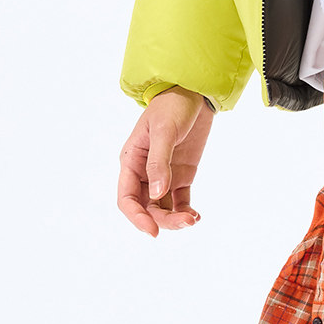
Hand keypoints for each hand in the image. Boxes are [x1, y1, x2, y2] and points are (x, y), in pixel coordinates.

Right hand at [117, 86, 212, 236]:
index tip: (152, 231)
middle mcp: (144, 172)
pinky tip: (196, 216)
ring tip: (192, 219)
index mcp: (131, 161)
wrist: (195, 92)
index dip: (136, 217)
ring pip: (163, 207)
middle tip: (185, 222)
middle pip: (147, 207)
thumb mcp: (164, 131)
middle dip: (162, 220)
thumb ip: (159, 163)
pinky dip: (186, 211)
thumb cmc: (172, 106)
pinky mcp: (181, 174)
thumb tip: (156, 195)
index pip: (127, 198)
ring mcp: (163, 174)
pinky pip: (180, 200)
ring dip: (175, 218)